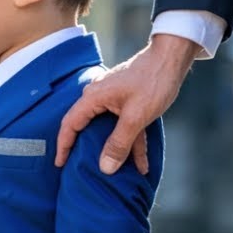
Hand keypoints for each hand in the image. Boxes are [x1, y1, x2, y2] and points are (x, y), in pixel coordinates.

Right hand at [55, 34, 198, 174]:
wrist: (172, 59)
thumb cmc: (153, 81)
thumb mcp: (135, 118)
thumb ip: (119, 143)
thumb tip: (105, 167)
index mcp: (93, 98)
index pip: (70, 125)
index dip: (64, 146)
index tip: (60, 164)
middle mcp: (98, 97)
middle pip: (86, 128)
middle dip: (88, 151)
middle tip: (82, 171)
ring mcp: (113, 98)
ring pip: (108, 130)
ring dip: (116, 150)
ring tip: (118, 173)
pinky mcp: (126, 101)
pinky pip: (124, 125)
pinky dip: (131, 142)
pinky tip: (140, 162)